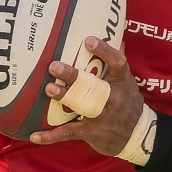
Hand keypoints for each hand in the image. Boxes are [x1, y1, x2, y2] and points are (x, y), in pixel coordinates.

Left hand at [29, 36, 144, 152]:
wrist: (137, 135)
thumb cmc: (128, 102)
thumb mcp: (127, 81)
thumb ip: (117, 61)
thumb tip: (116, 34)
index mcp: (121, 81)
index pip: (117, 62)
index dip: (104, 50)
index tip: (88, 40)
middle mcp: (113, 97)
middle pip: (93, 84)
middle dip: (73, 76)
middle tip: (54, 66)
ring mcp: (103, 115)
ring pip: (81, 106)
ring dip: (64, 98)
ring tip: (49, 89)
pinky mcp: (92, 132)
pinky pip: (70, 133)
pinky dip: (51, 136)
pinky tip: (35, 136)